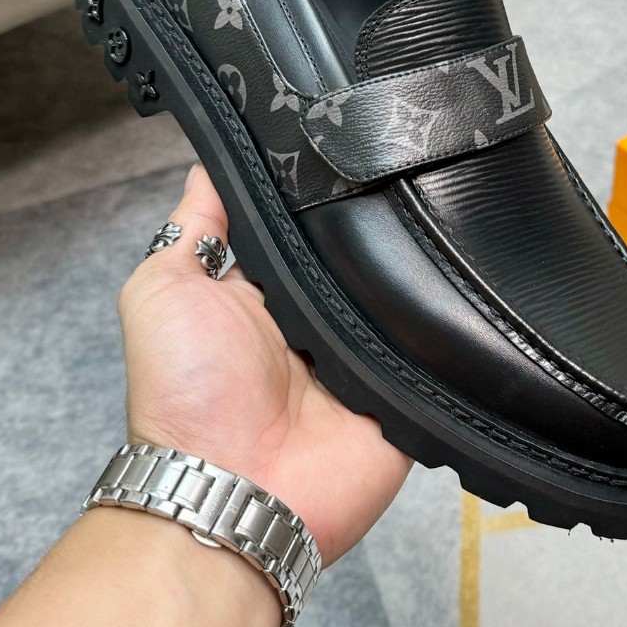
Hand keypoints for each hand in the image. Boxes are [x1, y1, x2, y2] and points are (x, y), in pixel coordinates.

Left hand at [118, 163, 410, 565]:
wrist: (233, 492)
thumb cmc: (185, 394)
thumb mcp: (162, 289)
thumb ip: (193, 225)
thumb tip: (213, 157)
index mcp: (267, 292)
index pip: (306, 226)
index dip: (322, 190)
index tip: (350, 135)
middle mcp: (320, 321)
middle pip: (362, 254)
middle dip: (377, 222)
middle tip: (405, 166)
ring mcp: (367, 359)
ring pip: (406, 294)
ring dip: (413, 270)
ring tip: (443, 216)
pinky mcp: (408, 395)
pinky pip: (439, 350)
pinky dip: (447, 323)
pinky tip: (463, 281)